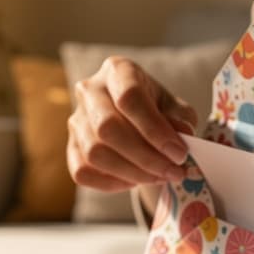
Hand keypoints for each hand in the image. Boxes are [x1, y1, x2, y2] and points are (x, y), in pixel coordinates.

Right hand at [66, 56, 197, 190]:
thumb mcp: (175, 108)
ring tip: (159, 177)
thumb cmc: (157, 109)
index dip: (155, 130)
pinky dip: (111, 183)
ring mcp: (76, 119)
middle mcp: (90, 91)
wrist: (136, 119)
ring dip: (132, 173)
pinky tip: (134, 181)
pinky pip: (82, 172)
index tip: (179, 153)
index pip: (129, 98)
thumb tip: (183, 135)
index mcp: (117, 71)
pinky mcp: (71, 147)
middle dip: (145, 157)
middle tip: (173, 172)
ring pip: (95, 153)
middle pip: (108, 128)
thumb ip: (179, 120)